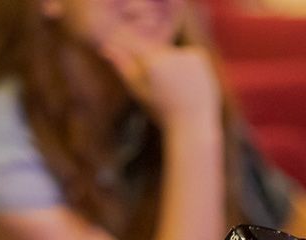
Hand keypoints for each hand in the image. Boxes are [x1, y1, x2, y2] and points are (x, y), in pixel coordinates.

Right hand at [100, 40, 219, 125]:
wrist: (193, 126)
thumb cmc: (160, 113)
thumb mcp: (138, 91)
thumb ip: (123, 68)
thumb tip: (106, 49)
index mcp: (151, 64)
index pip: (135, 47)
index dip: (134, 57)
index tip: (137, 69)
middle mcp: (169, 55)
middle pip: (155, 51)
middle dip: (157, 66)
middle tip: (166, 91)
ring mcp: (185, 54)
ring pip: (172, 53)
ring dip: (173, 66)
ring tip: (178, 90)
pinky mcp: (199, 55)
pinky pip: (188, 55)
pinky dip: (188, 65)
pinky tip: (191, 84)